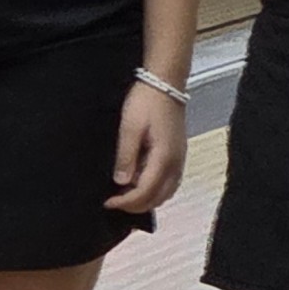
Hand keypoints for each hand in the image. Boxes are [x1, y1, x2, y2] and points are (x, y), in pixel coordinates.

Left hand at [107, 79, 185, 212]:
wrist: (165, 84)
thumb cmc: (145, 102)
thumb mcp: (130, 128)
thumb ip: (126, 156)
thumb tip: (121, 182)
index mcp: (163, 158)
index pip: (145, 192)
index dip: (126, 202)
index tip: (108, 202)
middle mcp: (175, 164)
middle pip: (158, 198)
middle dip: (136, 205)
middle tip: (115, 202)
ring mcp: (179, 160)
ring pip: (166, 193)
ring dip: (147, 199)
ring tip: (126, 195)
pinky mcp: (178, 155)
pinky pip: (169, 183)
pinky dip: (156, 191)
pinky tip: (141, 183)